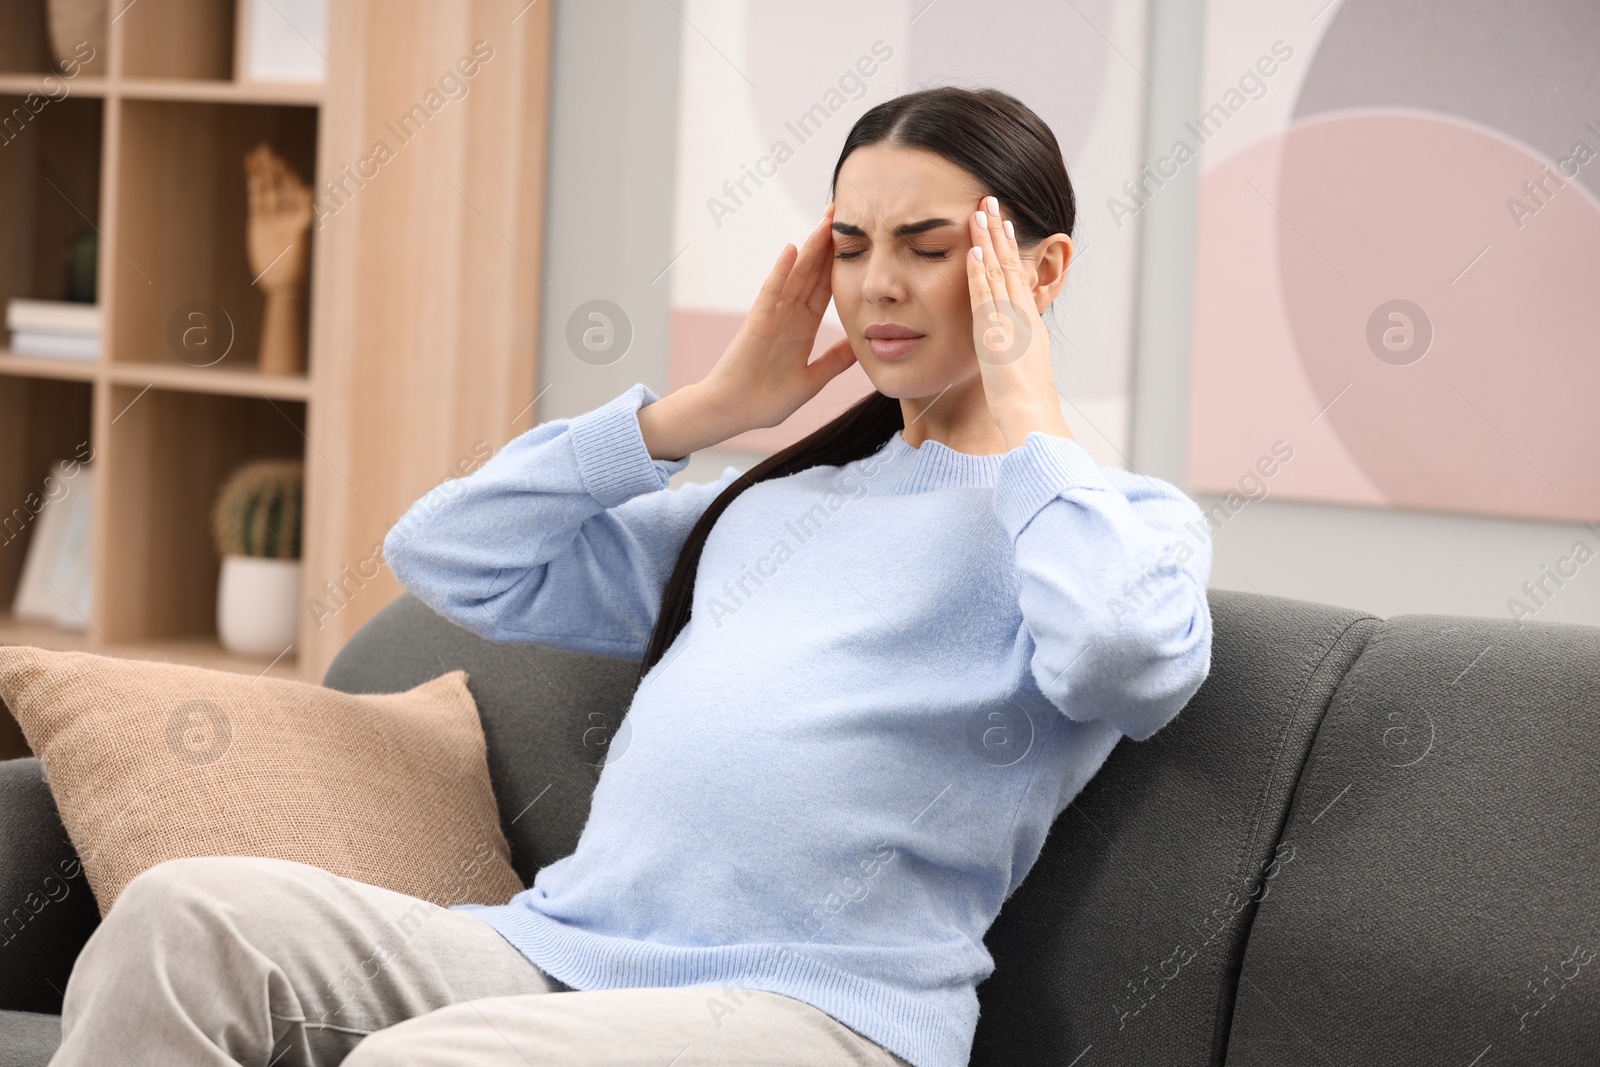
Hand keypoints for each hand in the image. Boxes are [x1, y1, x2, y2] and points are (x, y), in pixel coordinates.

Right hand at [245, 143, 311, 292]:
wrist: (279, 281)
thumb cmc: (296, 264)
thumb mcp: (301, 239)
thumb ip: (303, 216)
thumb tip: (309, 191)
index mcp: (301, 215)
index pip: (295, 190)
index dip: (288, 175)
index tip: (281, 163)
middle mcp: (289, 213)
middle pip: (280, 185)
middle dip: (274, 168)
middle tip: (266, 149)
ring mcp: (273, 216)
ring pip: (267, 189)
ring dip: (262, 172)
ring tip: (256, 153)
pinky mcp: (259, 222)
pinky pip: (257, 199)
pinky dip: (254, 184)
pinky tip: (251, 170)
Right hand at [696, 202, 857, 434]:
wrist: (734, 413)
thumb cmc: (766, 400)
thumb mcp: (812, 380)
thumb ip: (834, 362)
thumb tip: (861, 347)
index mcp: (802, 328)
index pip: (825, 289)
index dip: (840, 266)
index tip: (859, 243)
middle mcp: (788, 316)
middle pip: (813, 273)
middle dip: (828, 245)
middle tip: (843, 214)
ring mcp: (772, 315)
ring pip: (795, 275)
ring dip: (810, 248)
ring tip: (826, 221)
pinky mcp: (757, 321)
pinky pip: (771, 291)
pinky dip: (781, 270)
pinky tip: (792, 250)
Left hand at [965, 195, 1073, 446]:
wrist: (1032, 415)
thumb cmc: (1026, 404)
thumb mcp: (1021, 368)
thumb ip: (1013, 350)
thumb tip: (1008, 347)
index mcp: (1029, 322)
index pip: (1018, 276)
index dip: (1008, 249)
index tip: (1000, 225)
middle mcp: (1023, 315)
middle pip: (1011, 264)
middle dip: (999, 232)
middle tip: (991, 201)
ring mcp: (1011, 321)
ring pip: (1000, 272)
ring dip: (988, 241)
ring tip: (980, 211)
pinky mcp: (997, 332)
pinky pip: (987, 295)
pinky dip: (981, 271)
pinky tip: (973, 250)